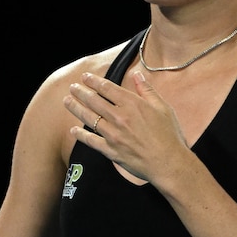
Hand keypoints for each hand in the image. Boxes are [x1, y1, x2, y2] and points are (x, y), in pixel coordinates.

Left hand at [63, 71, 189, 182]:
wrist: (168, 162)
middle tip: (73, 87)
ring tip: (67, 101)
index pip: (107, 88)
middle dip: (81, 92)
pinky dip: (81, 135)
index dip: (94, 81)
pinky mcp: (111, 150)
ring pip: (89, 118)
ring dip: (76, 108)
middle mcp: (120, 117)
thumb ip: (147, 90)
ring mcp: (113, 134)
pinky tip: (73, 130)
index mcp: (132, 104)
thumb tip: (137, 74)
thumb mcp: (162, 107)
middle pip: (94, 101)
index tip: (85, 77)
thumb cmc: (168, 134)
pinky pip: (91, 141)